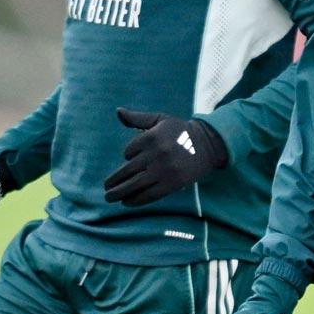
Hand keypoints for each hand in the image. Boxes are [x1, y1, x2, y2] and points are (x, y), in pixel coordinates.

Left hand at [103, 108, 226, 205]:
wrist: (208, 144)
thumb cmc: (180, 131)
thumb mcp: (160, 119)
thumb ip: (138, 118)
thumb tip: (118, 111)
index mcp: (151, 137)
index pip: (128, 151)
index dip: (127, 156)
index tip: (130, 160)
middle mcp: (156, 154)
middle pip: (128, 171)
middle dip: (114, 181)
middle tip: (106, 188)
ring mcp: (164, 170)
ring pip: (135, 184)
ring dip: (120, 193)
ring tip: (110, 197)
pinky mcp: (172, 183)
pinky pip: (149, 194)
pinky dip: (136, 200)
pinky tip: (127, 202)